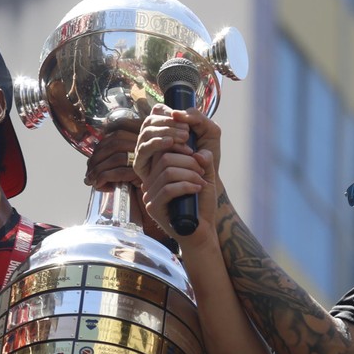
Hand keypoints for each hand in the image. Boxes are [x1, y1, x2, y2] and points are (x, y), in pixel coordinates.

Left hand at [85, 116, 142, 190]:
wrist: (153, 204)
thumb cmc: (137, 187)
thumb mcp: (127, 166)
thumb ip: (114, 155)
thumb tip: (92, 157)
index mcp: (143, 137)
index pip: (119, 128)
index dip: (103, 140)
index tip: (94, 156)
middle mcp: (147, 145)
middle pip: (114, 142)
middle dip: (96, 158)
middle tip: (88, 173)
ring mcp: (147, 159)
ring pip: (115, 157)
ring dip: (97, 170)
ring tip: (91, 181)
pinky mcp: (143, 174)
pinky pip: (118, 172)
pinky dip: (103, 178)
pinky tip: (100, 185)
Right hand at [135, 106, 222, 241]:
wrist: (204, 226)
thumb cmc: (202, 196)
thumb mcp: (204, 167)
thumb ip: (201, 147)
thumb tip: (189, 126)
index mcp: (157, 164)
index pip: (154, 139)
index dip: (170, 133)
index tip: (191, 139)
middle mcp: (149, 176)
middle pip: (163, 154)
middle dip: (187, 157)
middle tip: (201, 165)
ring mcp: (149, 192)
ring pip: (168, 170)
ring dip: (191, 173)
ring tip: (201, 181)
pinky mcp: (154, 207)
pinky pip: (169, 189)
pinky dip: (188, 186)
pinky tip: (198, 189)